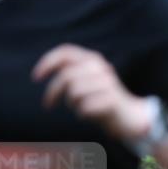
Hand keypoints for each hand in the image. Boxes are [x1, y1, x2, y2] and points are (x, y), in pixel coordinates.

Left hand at [33, 44, 149, 140]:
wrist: (131, 117)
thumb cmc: (101, 99)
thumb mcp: (86, 80)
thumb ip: (71, 72)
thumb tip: (43, 70)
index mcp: (94, 59)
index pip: (65, 52)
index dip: (47, 62)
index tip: (36, 78)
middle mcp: (101, 68)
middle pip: (66, 76)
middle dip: (52, 92)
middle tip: (48, 105)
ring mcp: (108, 84)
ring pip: (74, 92)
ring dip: (72, 104)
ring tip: (79, 107)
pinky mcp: (112, 100)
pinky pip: (85, 107)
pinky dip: (82, 114)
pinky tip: (89, 115)